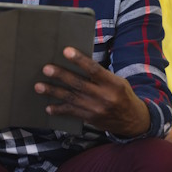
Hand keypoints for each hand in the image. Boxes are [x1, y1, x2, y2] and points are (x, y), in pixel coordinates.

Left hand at [34, 46, 149, 136]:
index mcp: (113, 84)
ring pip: (71, 98)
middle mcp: (104, 97)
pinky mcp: (90, 119)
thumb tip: (77, 64)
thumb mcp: (118, 82)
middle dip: (61, 75)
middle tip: (46, 68)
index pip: (94, 69)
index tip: (66, 51)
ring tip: (39, 86)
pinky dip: (59, 109)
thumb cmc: (123, 95)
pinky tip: (48, 107)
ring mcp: (96, 109)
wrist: (133, 120)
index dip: (79, 60)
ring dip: (53, 91)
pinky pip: (72, 112)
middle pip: (79, 84)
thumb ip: (100, 75)